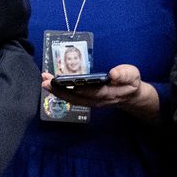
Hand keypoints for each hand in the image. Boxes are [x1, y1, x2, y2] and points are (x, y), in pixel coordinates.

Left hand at [41, 65, 159, 120]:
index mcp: (108, 94)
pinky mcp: (86, 100)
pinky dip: (60, 92)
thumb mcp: (133, 75)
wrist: (130, 95)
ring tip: (44, 81)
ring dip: (57, 91)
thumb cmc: (130, 82)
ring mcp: (91, 102)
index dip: (79, 87)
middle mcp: (97, 101)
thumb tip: (113, 74)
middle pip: (76, 97)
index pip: (92, 91)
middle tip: (46, 81)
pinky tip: (51, 85)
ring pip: (72, 99)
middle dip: (60, 89)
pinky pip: (71, 98)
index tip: (66, 81)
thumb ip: (124, 75)